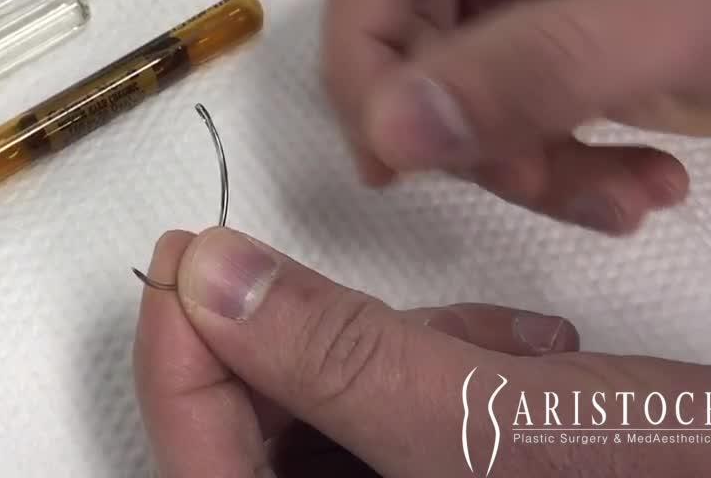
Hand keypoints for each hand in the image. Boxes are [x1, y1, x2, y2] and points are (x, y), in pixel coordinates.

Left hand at [134, 229, 710, 476]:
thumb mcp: (476, 419)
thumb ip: (330, 352)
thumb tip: (207, 276)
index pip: (198, 464)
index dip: (176, 356)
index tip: (186, 254)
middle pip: (262, 437)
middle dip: (307, 349)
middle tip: (320, 272)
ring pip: (337, 414)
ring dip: (401, 350)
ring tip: (508, 341)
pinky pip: (404, 416)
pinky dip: (450, 366)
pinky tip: (533, 352)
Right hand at [323, 0, 710, 234]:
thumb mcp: (687, 13)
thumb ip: (532, 70)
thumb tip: (383, 134)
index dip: (365, 50)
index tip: (389, 156)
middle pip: (414, 24)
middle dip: (471, 123)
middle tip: (533, 183)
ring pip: (460, 83)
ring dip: (524, 158)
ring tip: (623, 198)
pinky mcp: (568, 29)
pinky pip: (515, 107)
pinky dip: (560, 162)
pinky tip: (641, 188)